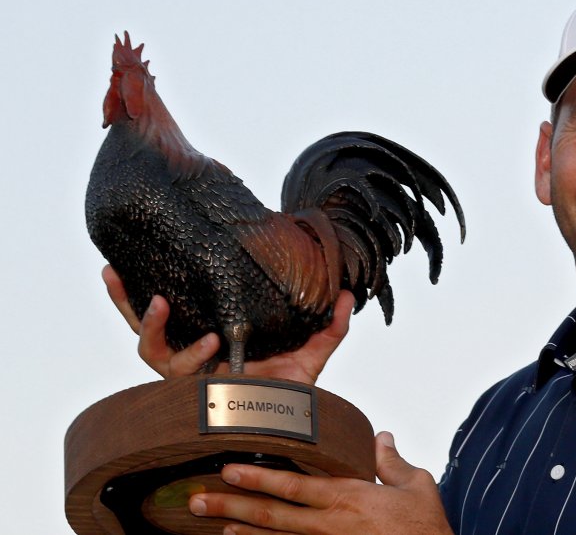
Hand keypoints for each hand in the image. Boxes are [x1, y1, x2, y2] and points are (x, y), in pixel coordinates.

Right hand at [102, 265, 353, 383]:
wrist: (293, 427)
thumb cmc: (293, 390)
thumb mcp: (311, 351)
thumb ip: (328, 324)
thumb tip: (348, 293)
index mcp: (211, 336)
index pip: (173, 309)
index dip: (146, 289)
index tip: (129, 261)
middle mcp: (192, 355)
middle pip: (146, 325)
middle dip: (124, 299)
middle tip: (114, 271)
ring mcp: (188, 375)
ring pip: (151, 350)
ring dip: (152, 325)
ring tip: (161, 302)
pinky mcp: (193, 394)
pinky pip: (178, 375)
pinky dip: (189, 354)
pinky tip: (208, 340)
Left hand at [189, 431, 452, 534]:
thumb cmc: (425, 529)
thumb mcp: (416, 487)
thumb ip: (392, 462)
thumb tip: (381, 439)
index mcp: (348, 498)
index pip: (293, 486)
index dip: (258, 478)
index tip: (230, 469)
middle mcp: (330, 525)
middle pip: (272, 515)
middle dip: (232, 506)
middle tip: (200, 500)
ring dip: (242, 532)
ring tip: (214, 525)